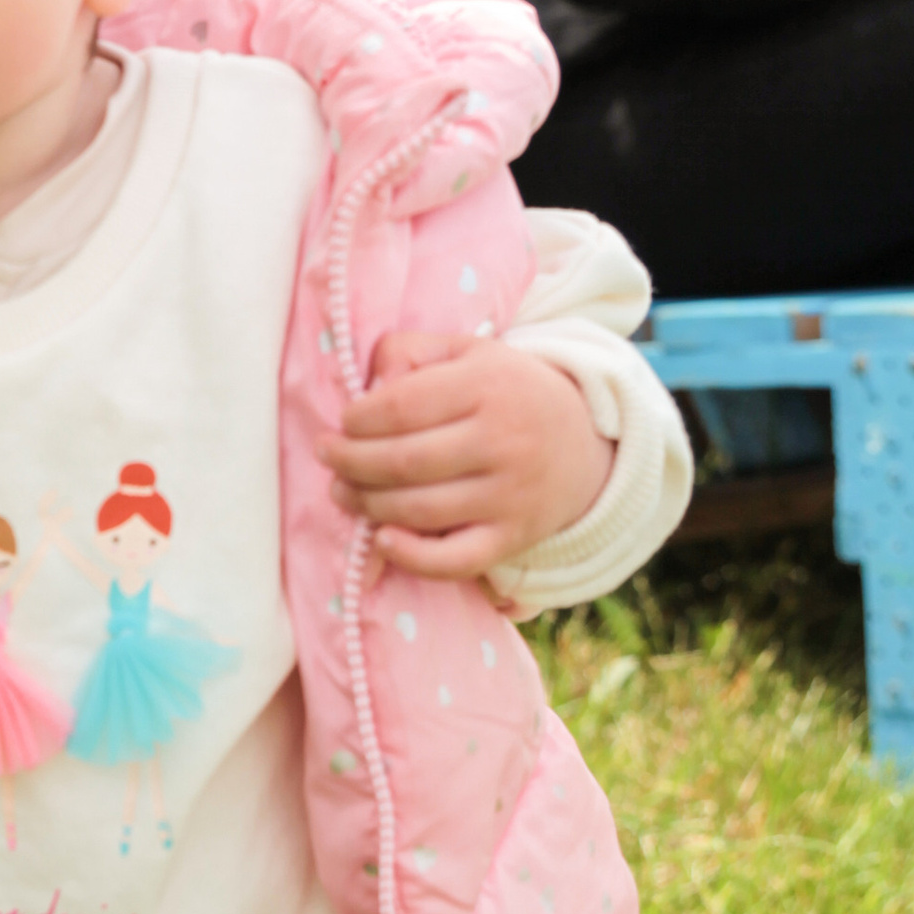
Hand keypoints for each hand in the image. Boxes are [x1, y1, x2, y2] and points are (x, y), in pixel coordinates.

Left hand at [321, 330, 612, 580]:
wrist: (585, 443)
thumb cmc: (508, 392)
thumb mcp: (468, 353)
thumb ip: (411, 353)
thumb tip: (368, 387)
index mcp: (488, 386)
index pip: (404, 405)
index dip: (359, 418)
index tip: (343, 422)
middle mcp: (503, 441)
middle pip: (404, 461)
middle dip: (350, 462)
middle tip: (328, 457)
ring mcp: (510, 495)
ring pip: (420, 510)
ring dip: (366, 505)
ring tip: (342, 491)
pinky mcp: (512, 537)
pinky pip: (456, 560)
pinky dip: (412, 557)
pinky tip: (383, 540)